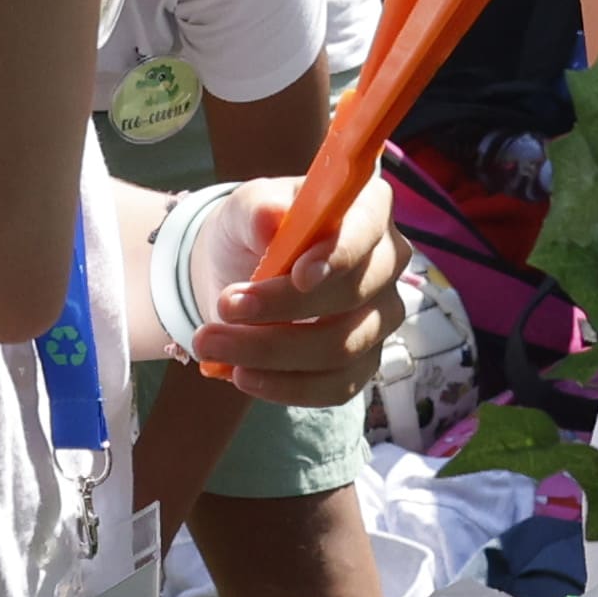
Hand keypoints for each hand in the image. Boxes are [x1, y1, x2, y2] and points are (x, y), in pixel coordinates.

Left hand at [184, 166, 406, 399]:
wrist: (237, 274)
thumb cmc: (251, 232)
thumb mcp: (243, 210)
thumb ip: (257, 209)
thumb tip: (271, 219)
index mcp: (367, 209)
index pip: (369, 228)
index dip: (340, 254)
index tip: (299, 275)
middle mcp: (385, 264)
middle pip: (354, 295)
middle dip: (285, 307)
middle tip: (224, 306)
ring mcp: (380, 317)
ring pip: (341, 348)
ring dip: (271, 352)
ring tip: (211, 343)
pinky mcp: (363, 362)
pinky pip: (337, 387)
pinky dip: (284, 387)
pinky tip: (241, 374)